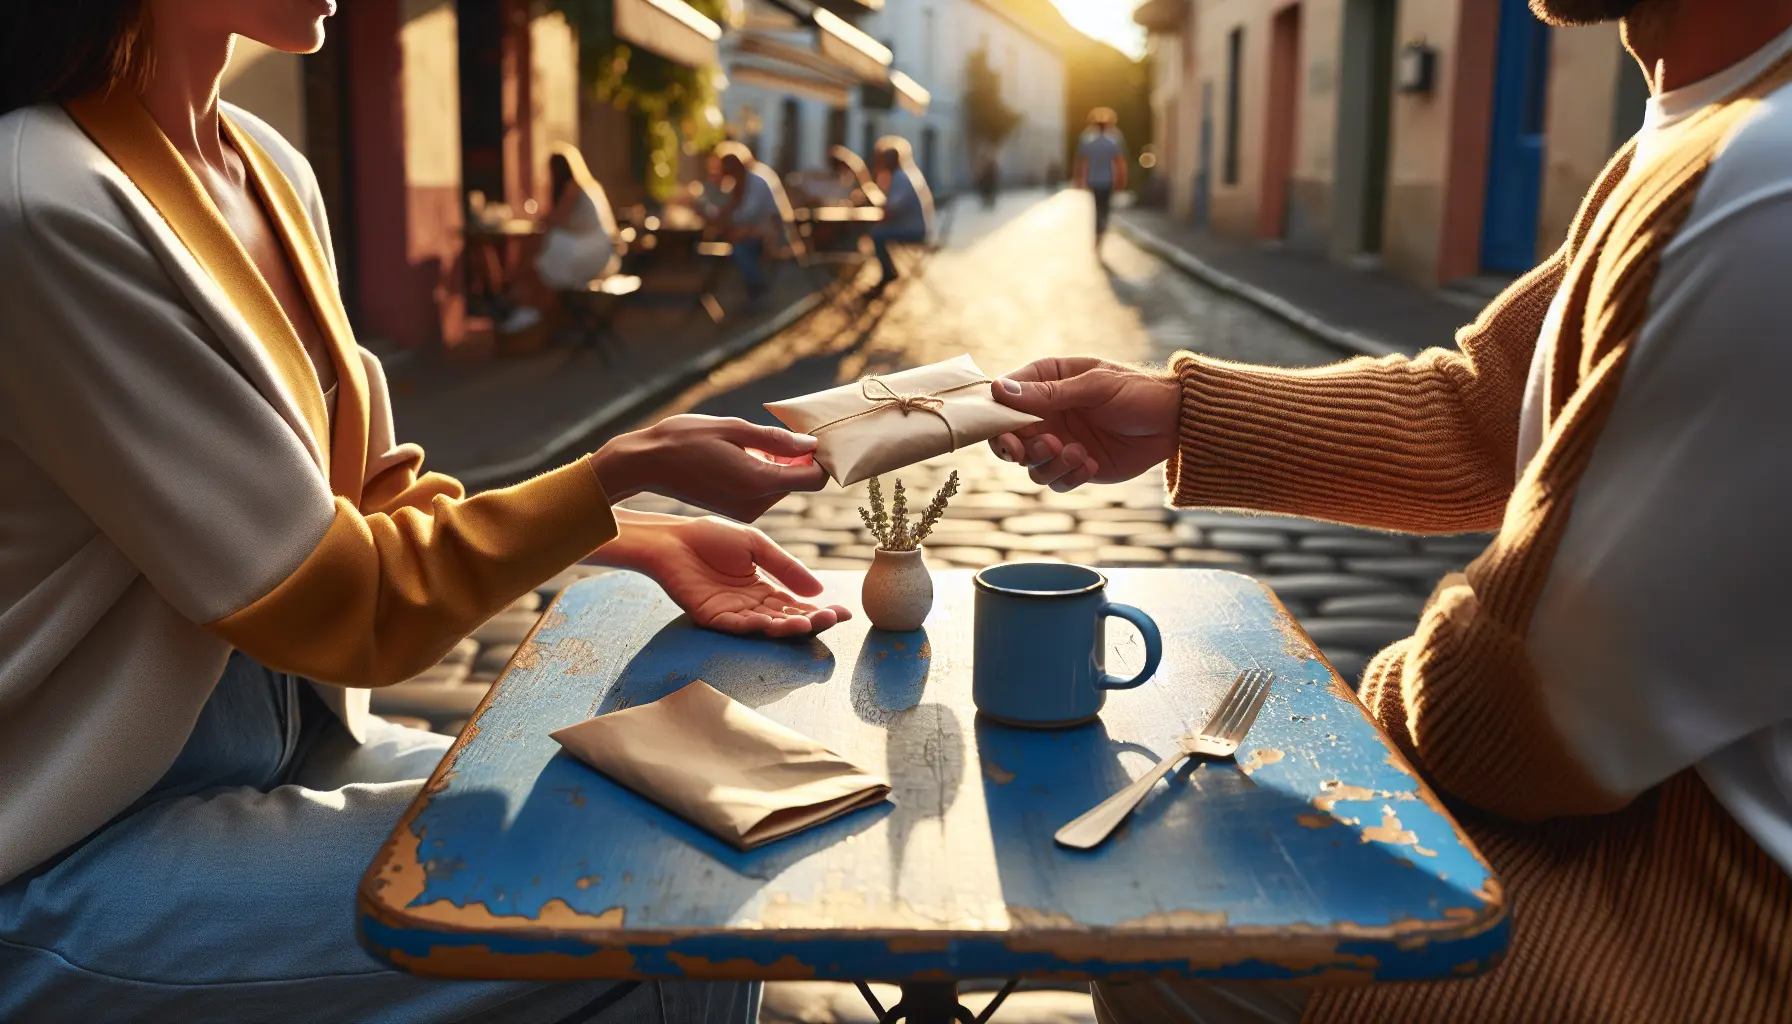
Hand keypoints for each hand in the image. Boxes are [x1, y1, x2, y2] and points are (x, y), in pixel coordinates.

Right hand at [588, 415, 827, 521]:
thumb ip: (776, 440)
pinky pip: (765, 492)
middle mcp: (756, 505)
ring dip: (780, 464)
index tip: (809, 436)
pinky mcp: (737, 512)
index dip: (820, 457)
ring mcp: (746, 512)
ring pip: (783, 486)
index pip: (814, 479)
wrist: (646, 464)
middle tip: (780, 432)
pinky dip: (764, 473)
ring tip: (754, 442)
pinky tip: (743, 455)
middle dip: (798, 458)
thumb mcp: (733, 428)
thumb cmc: (685, 438)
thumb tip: (811, 445)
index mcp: (757, 483)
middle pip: (800, 483)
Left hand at [594, 513, 850, 637]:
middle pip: (786, 618)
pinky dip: (757, 627)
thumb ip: (785, 567)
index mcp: (762, 588)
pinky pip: (738, 626)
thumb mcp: (757, 546)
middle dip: (810, 621)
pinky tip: (775, 623)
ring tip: (808, 624)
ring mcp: (732, 613)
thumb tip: (818, 590)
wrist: (673, 538)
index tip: (844, 613)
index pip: (796, 604)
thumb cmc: (711, 537)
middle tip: (832, 620)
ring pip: (766, 626)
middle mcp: (750, 604)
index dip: (820, 610)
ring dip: (788, 627)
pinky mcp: (712, 617)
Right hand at [986, 357, 1180, 489]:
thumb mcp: (1095, 386)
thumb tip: (1000, 391)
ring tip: (1079, 453)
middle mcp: (1046, 413)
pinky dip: (1070, 476)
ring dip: (1049, 463)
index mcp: (1045, 380)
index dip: (996, 415)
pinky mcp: (1074, 467)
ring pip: (1031, 465)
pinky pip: (1055, 481)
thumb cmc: (1137, 392)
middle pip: (1008, 437)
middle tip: (1038, 448)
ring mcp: (1059, 441)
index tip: (1006, 428)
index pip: (1004, 398)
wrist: (1174, 424)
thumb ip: (1049, 393)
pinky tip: (1093, 463)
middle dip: (1017, 448)